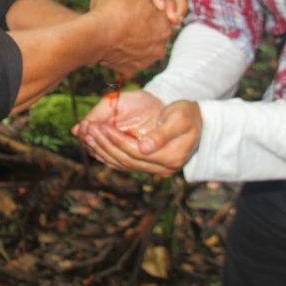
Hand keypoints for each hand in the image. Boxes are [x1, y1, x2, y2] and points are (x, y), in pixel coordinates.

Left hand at [73, 90, 201, 176]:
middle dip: (105, 145)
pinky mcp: (149, 166)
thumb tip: (144, 148)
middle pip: (127, 160)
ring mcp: (156, 170)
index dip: (116, 140)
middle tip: (88, 130)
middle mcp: (163, 169)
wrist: (197, 122)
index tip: (100, 126)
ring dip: (104, 151)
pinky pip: (125, 164)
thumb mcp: (178, 119)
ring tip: (87, 136)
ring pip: (124, 164)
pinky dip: (109, 156)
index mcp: (171, 157)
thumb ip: (162, 134)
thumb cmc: (188, 115)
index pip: (136, 152)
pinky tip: (96, 146)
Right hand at [87, 0, 171, 75]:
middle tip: (130, 20)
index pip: (163, 17)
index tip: (137, 8)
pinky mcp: (134, 68)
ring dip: (139, 40)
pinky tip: (118, 43)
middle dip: (147, 27)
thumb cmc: (113, 11)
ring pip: (146, 47)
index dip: (150, 11)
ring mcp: (148, 59)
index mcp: (165, 26)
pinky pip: (134, 58)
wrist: (94, 36)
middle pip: (156, 33)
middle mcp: (160, 45)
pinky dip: (129, 52)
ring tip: (123, 31)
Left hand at [90, 0, 186, 24]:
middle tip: (171, 18)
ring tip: (175, 21)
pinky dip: (179, 10)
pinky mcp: (163, 3)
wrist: (105, 28)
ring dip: (179, 4)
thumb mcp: (104, 1)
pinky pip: (176, 2)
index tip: (159, 7)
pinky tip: (175, 24)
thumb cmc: (102, 14)